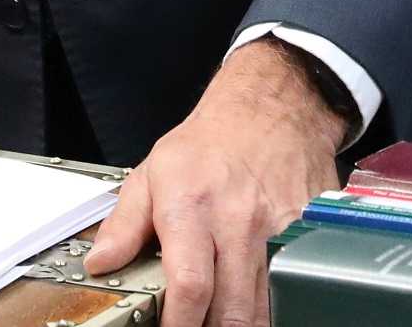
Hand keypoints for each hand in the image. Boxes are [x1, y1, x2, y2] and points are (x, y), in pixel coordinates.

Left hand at [82, 38, 342, 326]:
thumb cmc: (212, 141)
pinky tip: (254, 296)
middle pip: (233, 310)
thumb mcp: (153, 171)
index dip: (178, 325)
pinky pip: (292, 284)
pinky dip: (274, 300)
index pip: (190, 286)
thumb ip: (125, 223)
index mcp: (193, 207)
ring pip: (265, 306)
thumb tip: (101, 262)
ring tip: (220, 313)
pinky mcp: (310, 235)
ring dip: (241, 321)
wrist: (273, 106)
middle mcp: (239, 222)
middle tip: (196, 325)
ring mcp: (280, 231)